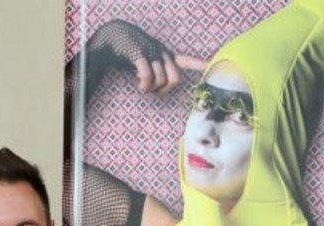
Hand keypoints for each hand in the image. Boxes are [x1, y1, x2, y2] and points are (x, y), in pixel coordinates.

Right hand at [88, 20, 205, 93]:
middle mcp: (161, 53)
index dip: (199, 65)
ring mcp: (151, 52)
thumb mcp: (146, 59)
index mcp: (165, 54)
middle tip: (154, 92)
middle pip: (175, 79)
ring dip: (151, 90)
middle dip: (165, 90)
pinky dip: (145, 86)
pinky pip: (148, 77)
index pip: (186, 60)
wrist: (112, 35)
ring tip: (142, 88)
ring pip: (161, 81)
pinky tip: (140, 87)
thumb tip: (159, 88)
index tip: (211, 68)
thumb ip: (155, 71)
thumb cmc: (129, 51)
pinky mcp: (140, 54)